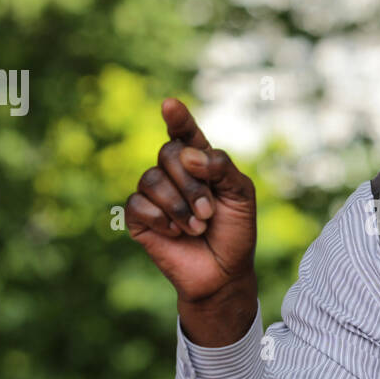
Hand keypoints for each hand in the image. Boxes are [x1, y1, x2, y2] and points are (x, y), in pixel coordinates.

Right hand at [126, 99, 257, 325]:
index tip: (170, 105)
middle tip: (209, 212)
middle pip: (168, 154)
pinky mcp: (138, 217)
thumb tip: (188, 155)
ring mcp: (154, 195)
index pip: (185, 133)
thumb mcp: (241, 195)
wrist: (223, 273)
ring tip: (197, 227)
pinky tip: (175, 233)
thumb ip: (221, 168)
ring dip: (179, 206)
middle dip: (192, 184)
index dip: (178, 118)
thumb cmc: (235, 232)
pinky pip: (138, 203)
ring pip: (151, 179)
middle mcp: (174, 173)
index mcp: (200, 162)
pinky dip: (161, 219)